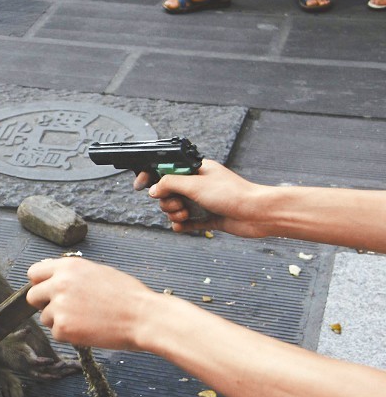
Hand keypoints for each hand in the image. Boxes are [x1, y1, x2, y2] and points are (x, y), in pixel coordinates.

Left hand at [26, 257, 158, 349]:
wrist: (142, 316)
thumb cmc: (127, 295)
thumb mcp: (97, 272)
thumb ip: (72, 275)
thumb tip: (54, 279)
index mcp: (68, 266)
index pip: (34, 273)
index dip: (41, 284)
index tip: (48, 291)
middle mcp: (59, 283)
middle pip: (33, 296)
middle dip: (45, 304)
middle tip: (65, 310)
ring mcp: (59, 306)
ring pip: (45, 317)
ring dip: (59, 321)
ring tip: (85, 319)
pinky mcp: (63, 327)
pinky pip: (56, 333)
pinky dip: (69, 335)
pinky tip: (88, 329)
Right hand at [140, 160, 271, 235]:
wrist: (257, 214)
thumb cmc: (233, 194)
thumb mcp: (195, 184)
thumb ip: (170, 183)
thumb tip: (153, 189)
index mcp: (196, 170)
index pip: (167, 170)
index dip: (152, 177)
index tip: (140, 185)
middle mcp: (198, 185)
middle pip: (168, 193)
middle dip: (168, 201)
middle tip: (178, 204)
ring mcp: (202, 202)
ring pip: (175, 208)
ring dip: (175, 214)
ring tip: (187, 215)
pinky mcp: (207, 218)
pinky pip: (186, 222)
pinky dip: (182, 225)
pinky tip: (183, 227)